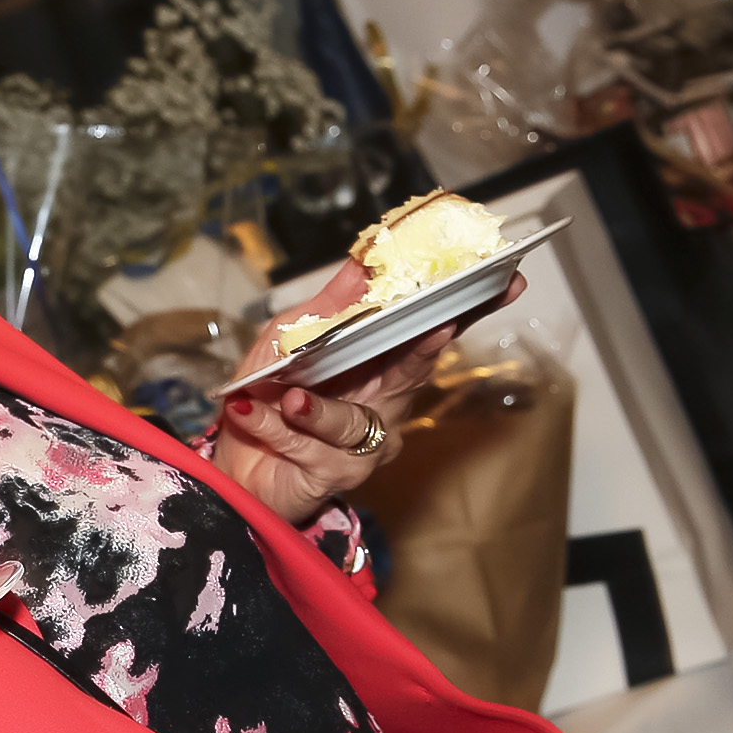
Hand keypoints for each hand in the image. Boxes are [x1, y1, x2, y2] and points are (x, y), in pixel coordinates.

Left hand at [207, 267, 523, 525]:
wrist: (230, 468)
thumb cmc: (265, 399)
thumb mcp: (287, 341)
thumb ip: (327, 307)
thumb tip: (365, 256)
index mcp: (378, 365)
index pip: (429, 331)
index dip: (467, 308)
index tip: (503, 280)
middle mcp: (383, 405)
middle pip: (415, 371)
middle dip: (428, 347)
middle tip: (439, 326)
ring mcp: (364, 445)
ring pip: (352, 421)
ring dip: (317, 408)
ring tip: (290, 397)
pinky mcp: (335, 476)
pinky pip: (307, 447)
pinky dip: (270, 425)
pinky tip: (246, 410)